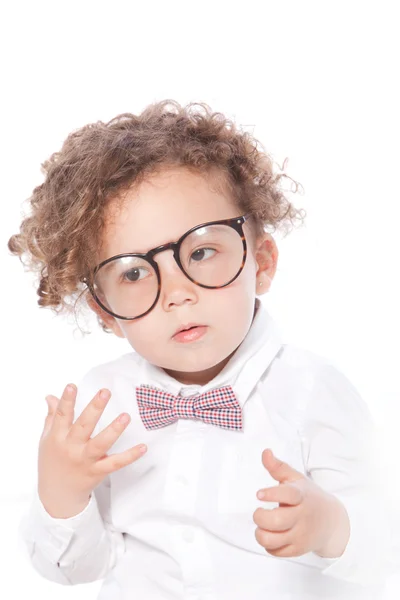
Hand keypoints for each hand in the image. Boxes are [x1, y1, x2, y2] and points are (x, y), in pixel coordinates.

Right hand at [38, 383, 146, 517]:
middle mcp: (71, 448)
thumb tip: (50, 396)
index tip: (72, 386)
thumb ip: (52, 417)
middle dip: (95, 408)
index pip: (61, 416)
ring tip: (126, 416)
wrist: (56, 495)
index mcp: (57, 437)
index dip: (66, 400)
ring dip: (114, 430)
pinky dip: (130, 456)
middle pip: (84, 425)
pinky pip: (115, 463)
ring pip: (101, 444)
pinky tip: (142, 447)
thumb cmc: (52, 462)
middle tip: (105, 392)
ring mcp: (85, 460)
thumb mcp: (47, 439)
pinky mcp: (97, 472)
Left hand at [253, 449, 349, 557]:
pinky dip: (268, 545)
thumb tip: (265, 452)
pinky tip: (271, 535)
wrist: (332, 522)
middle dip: (260, 517)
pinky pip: (276, 552)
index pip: (288, 495)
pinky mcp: (298, 549)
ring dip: (260, 533)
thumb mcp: (296, 478)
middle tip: (260, 512)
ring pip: (272, 540)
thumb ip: (278, 467)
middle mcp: (302, 516)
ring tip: (262, 526)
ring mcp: (300, 535)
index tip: (259, 494)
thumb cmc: (308, 497)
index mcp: (301, 496)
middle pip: (276, 521)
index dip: (272, 494)